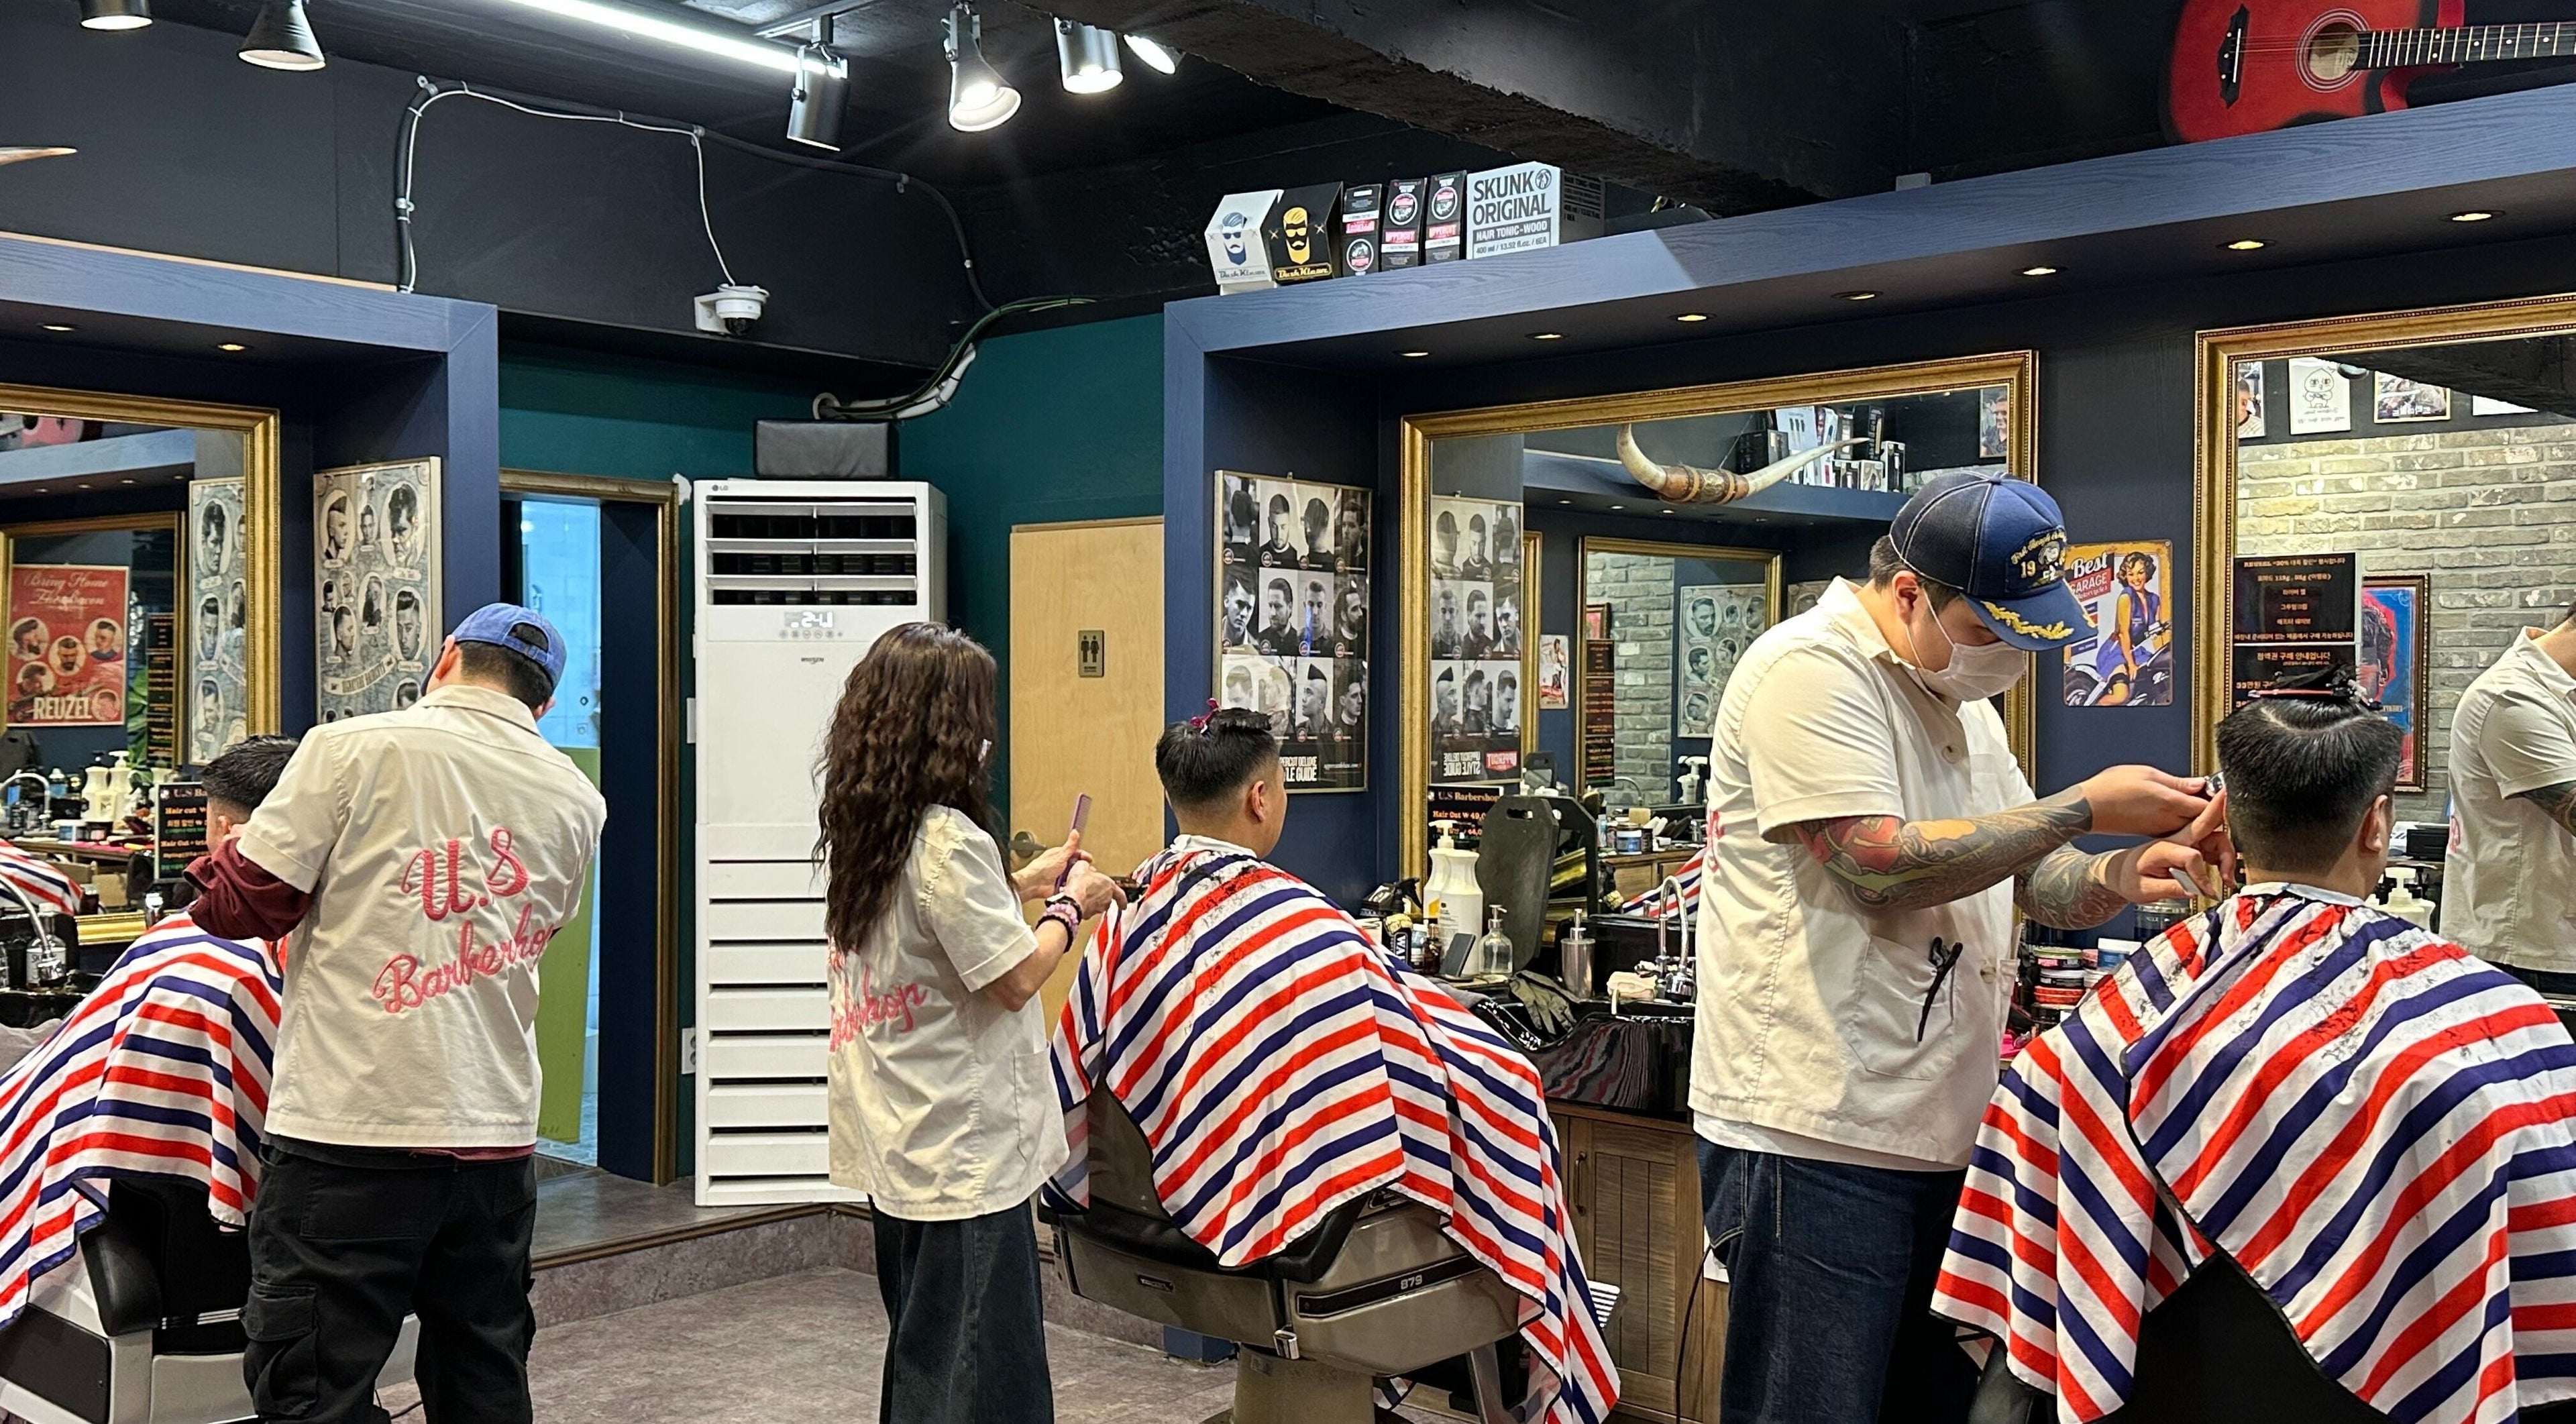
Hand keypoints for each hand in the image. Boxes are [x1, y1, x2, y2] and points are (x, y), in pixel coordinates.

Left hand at [1014, 831, 1091, 902]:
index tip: (1089, 859)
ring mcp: (1060, 875)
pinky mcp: (1060, 885)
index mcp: (1060, 855)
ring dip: (1078, 876)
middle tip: (1088, 870)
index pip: (1075, 853)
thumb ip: (1070, 845)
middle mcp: (1060, 864)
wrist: (1033, 884)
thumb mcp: (1060, 855)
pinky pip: (1070, 884)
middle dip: (1082, 867)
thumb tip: (1075, 832)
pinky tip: (1075, 885)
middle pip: (1076, 864)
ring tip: (1082, 878)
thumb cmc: (1041, 868)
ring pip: (1074, 874)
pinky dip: (1073, 885)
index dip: (1083, 855)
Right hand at [1060, 863, 1122, 920]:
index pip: (1121, 895)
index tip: (1123, 905)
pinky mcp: (1089, 914)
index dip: (1122, 900)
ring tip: (1084, 894)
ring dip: (1094, 901)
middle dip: (1102, 895)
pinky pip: (1089, 910)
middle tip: (1094, 890)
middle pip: (1108, 899)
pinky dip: (1086, 906)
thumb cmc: (1080, 884)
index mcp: (1110, 886)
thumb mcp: (1082, 866)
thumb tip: (1084, 865)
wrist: (1072, 900)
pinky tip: (1079, 901)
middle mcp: (1107, 898)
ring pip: (1099, 905)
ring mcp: (1099, 908)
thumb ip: (1086, 865)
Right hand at [2077, 765, 2211, 837]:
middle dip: (2212, 808)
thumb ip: (2176, 782)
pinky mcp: (2154, 833)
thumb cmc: (2110, 789)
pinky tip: (2179, 808)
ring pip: (2192, 825)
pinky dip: (2183, 820)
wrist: (2087, 810)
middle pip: (2203, 819)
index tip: (2225, 788)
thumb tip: (2199, 785)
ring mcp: (2162, 829)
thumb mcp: (2146, 774)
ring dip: (2198, 814)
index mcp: (2170, 803)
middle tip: (2215, 793)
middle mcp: (2169, 821)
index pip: (2208, 806)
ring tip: (2199, 798)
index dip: (2219, 797)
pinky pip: (2178, 828)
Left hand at [2102, 795, 2232, 904]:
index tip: (2204, 891)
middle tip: (2229, 870)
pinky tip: (2224, 875)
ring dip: (2227, 857)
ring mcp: (2186, 841)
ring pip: (2216, 838)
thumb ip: (2169, 889)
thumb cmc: (2130, 878)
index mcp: (2163, 847)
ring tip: (2227, 880)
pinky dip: (2224, 860)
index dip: (2200, 875)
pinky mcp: (2193, 847)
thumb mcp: (2144, 889)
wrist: (2122, 871)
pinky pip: (2214, 848)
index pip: (2190, 856)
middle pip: (2208, 830)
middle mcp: (2177, 839)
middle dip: (2224, 844)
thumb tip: (2193, 891)